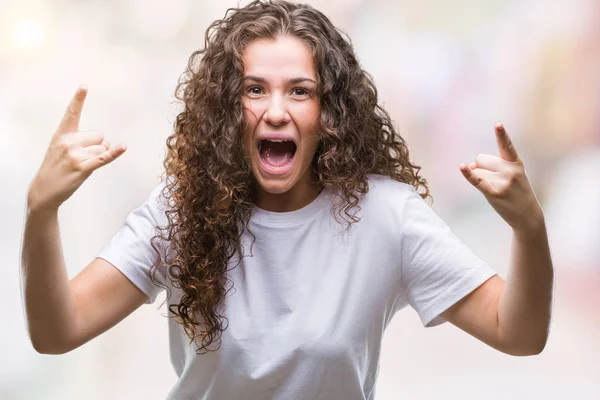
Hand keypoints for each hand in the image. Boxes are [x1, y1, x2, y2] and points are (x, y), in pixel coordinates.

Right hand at [27, 85, 126, 211]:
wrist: (44, 189)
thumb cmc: (56, 167)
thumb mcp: (60, 148)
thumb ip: (82, 141)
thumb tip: (106, 144)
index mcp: (62, 135)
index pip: (71, 113)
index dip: (78, 100)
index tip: (84, 86)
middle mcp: (69, 142)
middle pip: (99, 136)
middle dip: (96, 146)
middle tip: (79, 158)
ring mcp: (75, 155)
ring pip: (103, 149)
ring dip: (97, 157)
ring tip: (80, 166)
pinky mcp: (83, 168)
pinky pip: (103, 158)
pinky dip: (114, 154)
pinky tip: (123, 148)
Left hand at [459, 122, 543, 231]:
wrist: (527, 215)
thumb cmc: (517, 193)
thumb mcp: (511, 176)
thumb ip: (489, 167)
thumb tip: (469, 166)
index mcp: (515, 163)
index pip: (506, 146)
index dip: (501, 135)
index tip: (497, 124)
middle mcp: (509, 170)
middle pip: (480, 159)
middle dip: (482, 168)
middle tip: (498, 182)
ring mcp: (503, 181)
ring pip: (477, 171)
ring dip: (481, 180)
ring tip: (497, 190)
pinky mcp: (494, 192)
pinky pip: (477, 180)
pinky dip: (468, 174)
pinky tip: (462, 167)